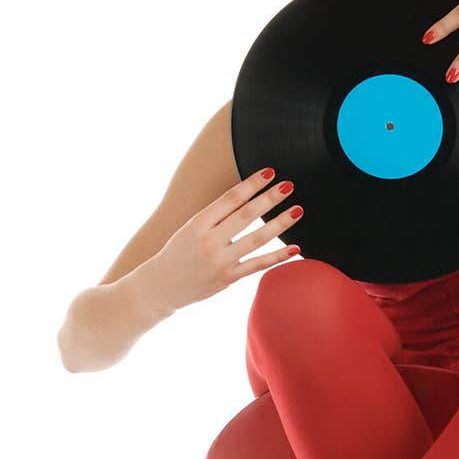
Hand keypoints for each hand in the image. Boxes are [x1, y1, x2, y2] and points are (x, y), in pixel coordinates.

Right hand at [145, 169, 303, 312]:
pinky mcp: (228, 278)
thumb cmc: (179, 251)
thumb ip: (216, 216)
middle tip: (289, 185)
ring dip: (280, 224)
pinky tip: (295, 248)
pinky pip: (258, 265)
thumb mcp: (190, 228)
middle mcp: (209, 241)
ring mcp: (220, 261)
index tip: (270, 172)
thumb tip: (249, 197)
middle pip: (246, 215)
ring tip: (298, 210)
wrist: (161, 286)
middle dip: (270, 198)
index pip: (230, 199)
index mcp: (197, 223)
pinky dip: (278, 256)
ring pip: (257, 239)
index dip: (251, 184)